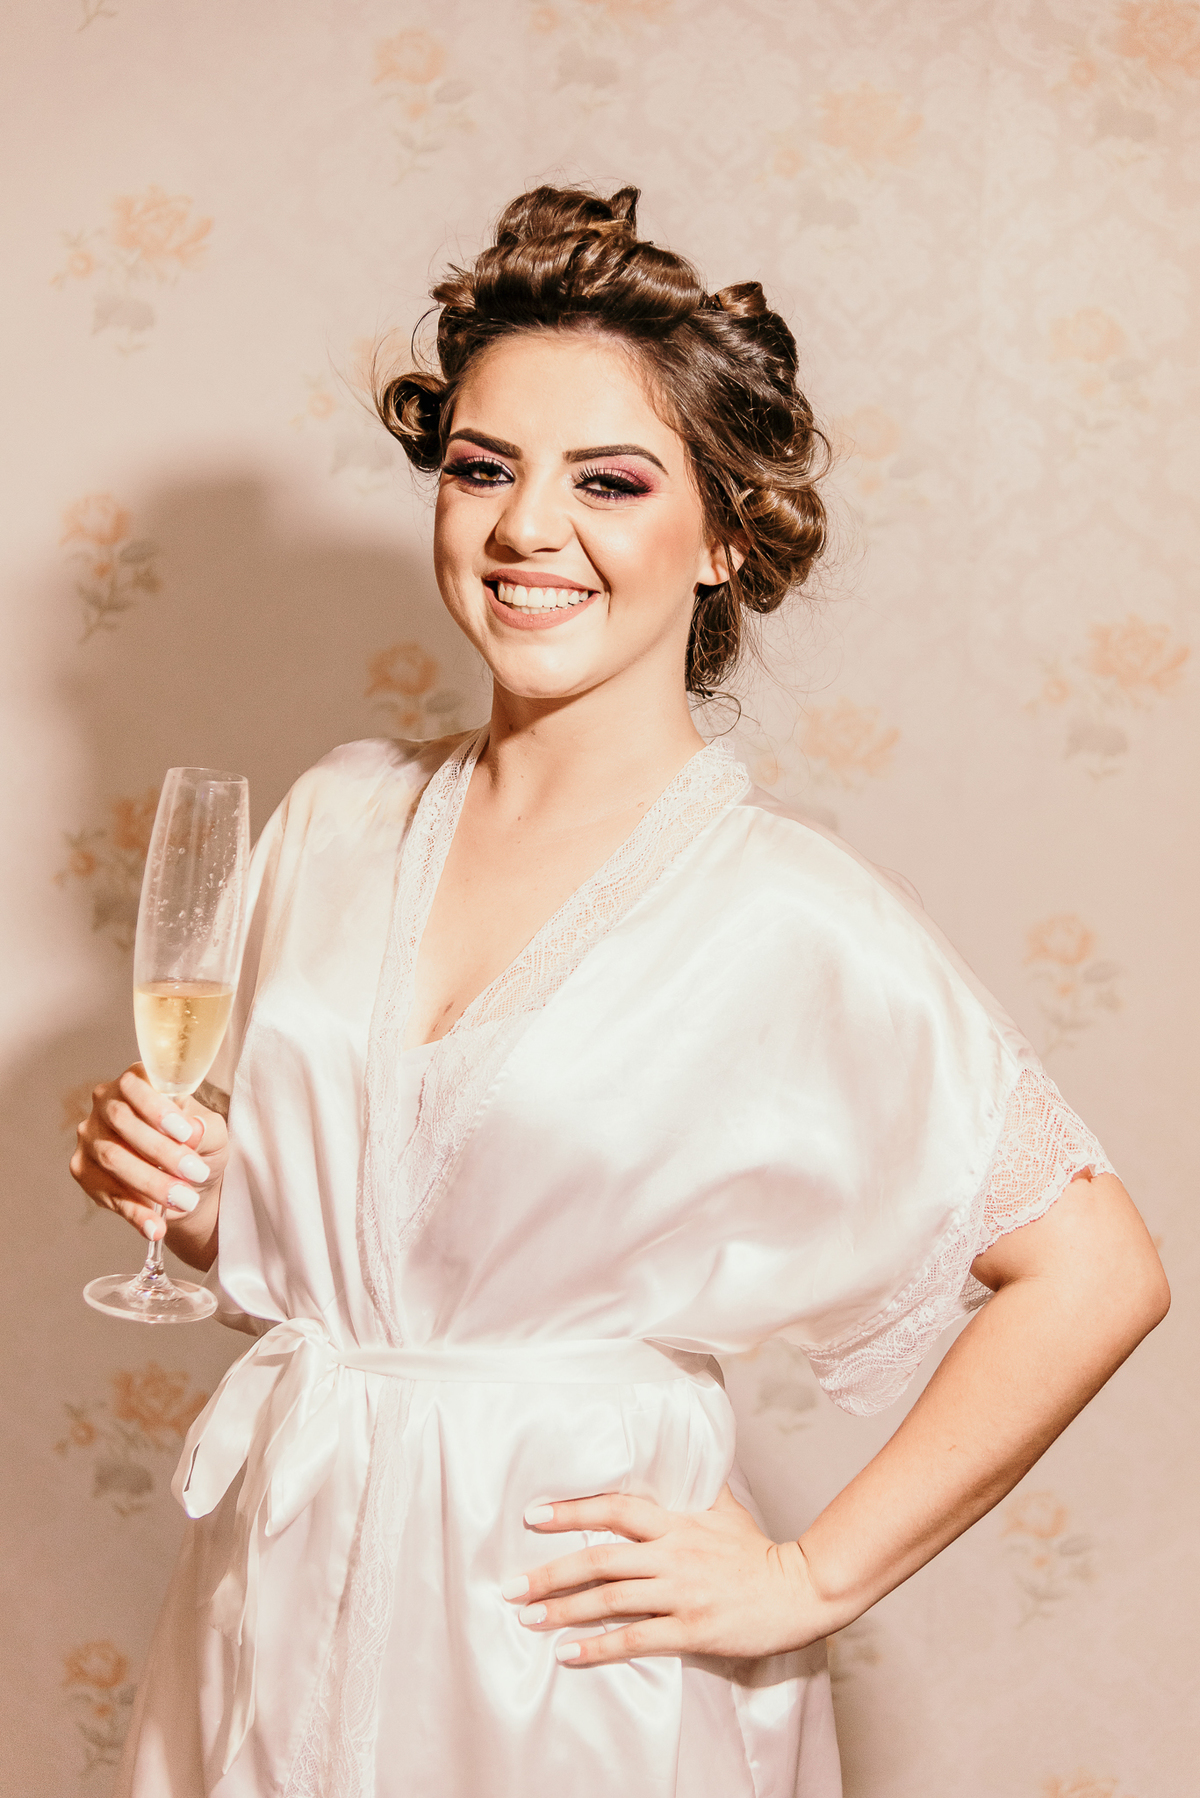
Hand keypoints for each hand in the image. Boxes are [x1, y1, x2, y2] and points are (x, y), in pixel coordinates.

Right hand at [70, 1063, 226, 1264]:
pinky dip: (135, 1212)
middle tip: (194, 1172)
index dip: (157, 1108)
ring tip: (185, 1200)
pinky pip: (106, 1193)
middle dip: (160, 1150)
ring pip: (111, 1158)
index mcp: (137, 1083)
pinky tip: (156, 1226)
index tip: (186, 1133)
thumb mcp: (214, 1135)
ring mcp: (91, 1139)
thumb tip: (194, 1130)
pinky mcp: (85, 1173)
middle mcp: (107, 1105)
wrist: (190, 1186)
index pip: (134, 1084)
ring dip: (151, 1183)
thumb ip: (206, 1128)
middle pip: (121, 1121)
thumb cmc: (199, 1147)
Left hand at [503, 1484, 833, 1665]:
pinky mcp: (692, 1629)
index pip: (614, 1509)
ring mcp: (682, 1593)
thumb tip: (670, 1457)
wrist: (799, 1590)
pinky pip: (636, 1640)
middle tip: (511, 1587)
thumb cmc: (758, 1550)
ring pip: (611, 1601)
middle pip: (600, 1559)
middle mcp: (673, 1554)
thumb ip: (690, 1488)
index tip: (533, 1516)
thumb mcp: (724, 1507)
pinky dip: (598, 1648)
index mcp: (677, 1522)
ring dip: (564, 1612)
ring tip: (529, 1620)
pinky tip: (568, 1655)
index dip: (572, 1511)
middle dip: (550, 1573)